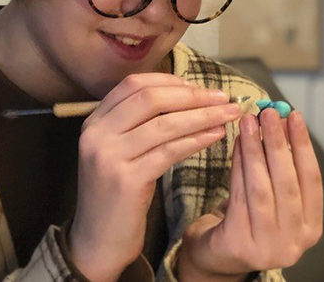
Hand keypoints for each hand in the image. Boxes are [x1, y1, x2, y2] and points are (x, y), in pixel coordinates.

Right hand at [66, 73, 243, 281]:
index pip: (134, 84)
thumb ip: (140, 125)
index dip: (170, 81)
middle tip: (224, 97)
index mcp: (94, 122)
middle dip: (192, 95)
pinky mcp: (126, 180)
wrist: (97, 242)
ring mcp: (108, 156)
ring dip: (203, 115)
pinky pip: (169, 151)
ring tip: (229, 114)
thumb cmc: (117, 196)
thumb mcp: (120, 153)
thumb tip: (186, 96)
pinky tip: (217, 136)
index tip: (199, 87)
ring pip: (164, 123)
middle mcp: (96, 134)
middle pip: (150, 98)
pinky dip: (197, 139)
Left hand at [177, 109, 323, 279]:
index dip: (303, 146)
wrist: (214, 257)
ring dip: (255, 150)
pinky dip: (237, 166)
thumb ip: (279, 168)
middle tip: (269, 113)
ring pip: (262, 188)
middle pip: (288, 183)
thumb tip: (279, 119)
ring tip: (249, 121)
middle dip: (278, 143)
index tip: (295, 116)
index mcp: (311, 229)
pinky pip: (239, 196)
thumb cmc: (245, 219)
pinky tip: (235, 144)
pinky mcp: (240, 245)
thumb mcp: (270, 196)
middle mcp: (294, 243)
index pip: (312, 180)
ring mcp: (268, 247)